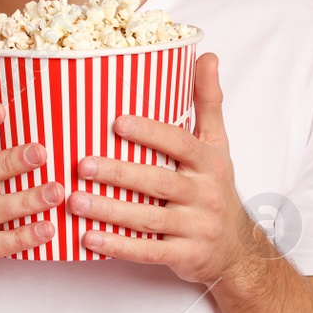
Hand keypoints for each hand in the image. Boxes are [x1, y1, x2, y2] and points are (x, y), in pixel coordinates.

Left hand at [68, 52, 263, 287]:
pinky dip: (118, 246)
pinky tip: (88, 239)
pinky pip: (149, 252)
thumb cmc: (216, 189)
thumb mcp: (218, 145)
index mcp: (208, 163)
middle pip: (159, 182)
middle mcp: (205, 194)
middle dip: (119, 174)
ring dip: (109, 211)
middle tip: (81, 165)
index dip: (150, 133)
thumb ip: (208, 102)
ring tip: (74, 202)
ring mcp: (196, 227)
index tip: (116, 122)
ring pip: (149, 219)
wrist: (237, 250)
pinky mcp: (186, 256)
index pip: (179, 143)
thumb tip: (208, 56)